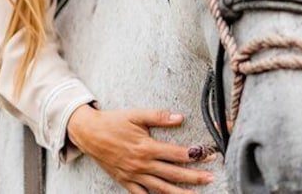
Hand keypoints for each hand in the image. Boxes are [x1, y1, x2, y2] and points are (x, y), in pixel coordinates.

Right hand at [66, 105, 214, 193]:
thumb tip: (180, 117)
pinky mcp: (126, 181)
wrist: (89, 134)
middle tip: (211, 178)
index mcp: (146, 147)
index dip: (195, 155)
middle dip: (194, 177)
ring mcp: (134, 175)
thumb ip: (158, 116)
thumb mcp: (136, 115)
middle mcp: (142, 164)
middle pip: (173, 174)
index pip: (176, 154)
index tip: (209, 155)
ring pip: (161, 188)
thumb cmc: (113, 122)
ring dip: (180, 193)